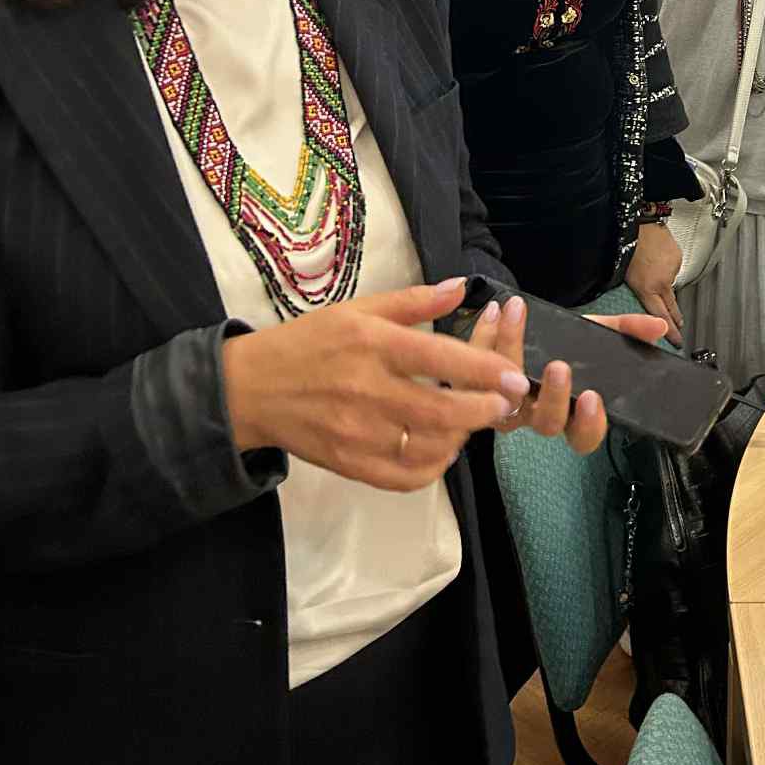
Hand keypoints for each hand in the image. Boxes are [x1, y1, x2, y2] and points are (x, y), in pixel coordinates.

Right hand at [221, 277, 531, 492]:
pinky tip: (441, 448)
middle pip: (442, 412)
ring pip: (428, 447)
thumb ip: (413, 300)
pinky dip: (433, 467)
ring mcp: (358, 434)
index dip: (484, 370)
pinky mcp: (350, 465)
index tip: (514, 376)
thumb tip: (461, 287)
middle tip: (506, 402)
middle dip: (484, 409)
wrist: (250, 389)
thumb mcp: (357, 308)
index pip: (440, 359)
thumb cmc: (309, 342)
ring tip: (471, 420)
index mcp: (372, 344)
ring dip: (461, 436)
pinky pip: (405, 477)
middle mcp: (367, 390)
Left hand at [469, 295, 669, 455]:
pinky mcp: (476, 384)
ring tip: (517, 315)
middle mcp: (537, 412)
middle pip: (545, 424)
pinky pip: (474, 368)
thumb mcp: (596, 333)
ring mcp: (504, 402)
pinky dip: (484, 335)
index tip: (594, 397)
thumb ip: (627, 331)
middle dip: (553, 396)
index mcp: (570, 409)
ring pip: (503, 395)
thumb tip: (659, 328)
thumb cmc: (561, 339)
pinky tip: (495, 310)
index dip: (589, 425)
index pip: (583, 437)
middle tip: (558, 365)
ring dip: (510, 351)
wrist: (520, 325)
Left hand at [625, 221, 684, 345]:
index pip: (661, 317)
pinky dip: (666, 266)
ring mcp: (671, 269)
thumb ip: (636, 294)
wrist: (634, 223)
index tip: (677, 341)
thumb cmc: (622, 247)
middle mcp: (662, 281)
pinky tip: (656, 257)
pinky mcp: (677, 257)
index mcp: (647, 289)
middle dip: (676, 319)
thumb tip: (639, 304)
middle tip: (680, 328)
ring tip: (653, 272)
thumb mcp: (623, 277)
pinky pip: (672, 267)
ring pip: (670, 284)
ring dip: (664, 283)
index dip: (671, 332)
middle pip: (673, 307)